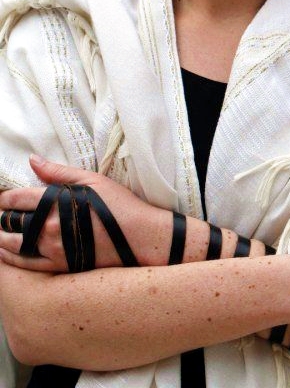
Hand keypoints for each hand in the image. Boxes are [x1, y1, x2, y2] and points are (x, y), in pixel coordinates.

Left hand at [0, 155, 166, 271]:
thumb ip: (59, 171)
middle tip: (1, 213)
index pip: (17, 199)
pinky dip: (9, 257)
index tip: (1, 198)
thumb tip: (32, 160)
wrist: (140, 237)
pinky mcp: (59, 265)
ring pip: (13, 243)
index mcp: (56, 201)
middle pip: (11, 221)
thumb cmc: (119, 205)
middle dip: (2, 216)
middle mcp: (49, 226)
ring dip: (1, 236)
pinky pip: (25, 263)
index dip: (4, 198)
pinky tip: (4, 252)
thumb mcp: (92, 180)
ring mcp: (52, 248)